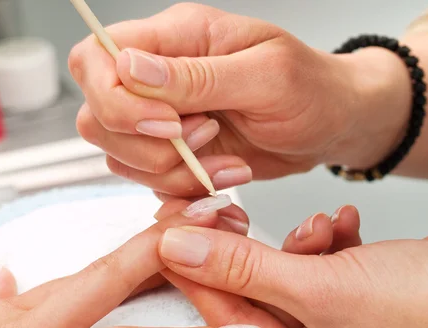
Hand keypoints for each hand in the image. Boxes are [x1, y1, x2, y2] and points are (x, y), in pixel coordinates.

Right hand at [69, 3, 410, 196]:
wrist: (330, 125)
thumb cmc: (311, 88)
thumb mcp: (265, 75)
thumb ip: (196, 75)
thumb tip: (129, 68)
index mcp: (175, 38)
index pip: (96, 58)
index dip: (115, 99)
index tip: (170, 123)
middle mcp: (158, 79)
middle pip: (97, 116)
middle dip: (146, 145)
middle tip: (206, 139)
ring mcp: (162, 119)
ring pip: (119, 156)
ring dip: (170, 172)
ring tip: (224, 161)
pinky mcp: (173, 154)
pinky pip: (149, 181)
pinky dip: (184, 189)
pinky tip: (224, 175)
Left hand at [156, 206, 427, 327]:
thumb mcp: (324, 286)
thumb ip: (244, 267)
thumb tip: (182, 249)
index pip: (230, 327)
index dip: (199, 279)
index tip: (172, 239)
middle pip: (255, 299)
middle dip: (250, 254)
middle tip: (224, 215)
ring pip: (284, 276)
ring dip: (296, 244)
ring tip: (319, 228)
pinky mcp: (350, 298)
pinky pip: (316, 266)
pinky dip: (324, 242)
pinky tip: (341, 225)